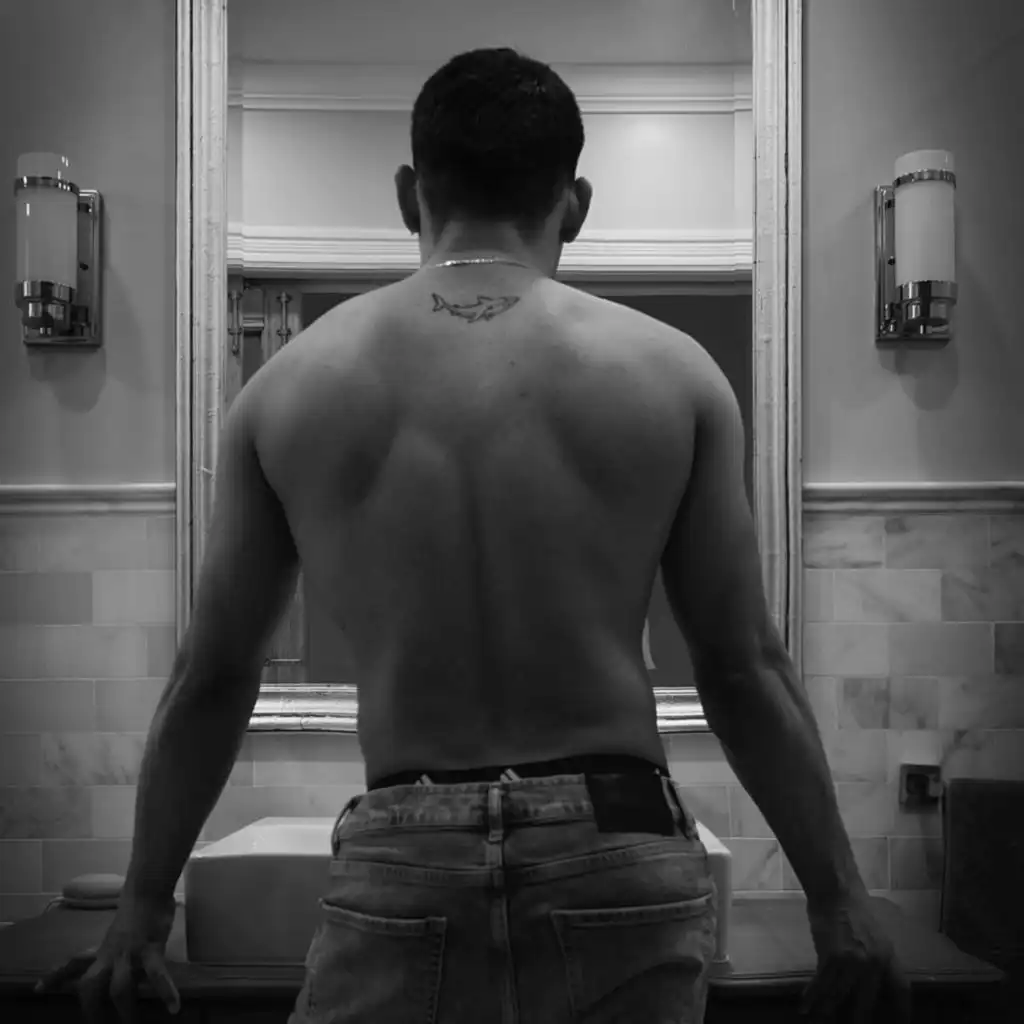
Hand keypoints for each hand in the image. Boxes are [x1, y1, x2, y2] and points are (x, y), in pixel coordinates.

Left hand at [35, 893, 179, 1022]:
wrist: (149, 887)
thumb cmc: (138, 904)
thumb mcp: (120, 928)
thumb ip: (116, 944)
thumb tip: (118, 953)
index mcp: (103, 947)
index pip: (73, 962)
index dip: (56, 976)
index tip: (38, 989)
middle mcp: (110, 953)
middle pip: (90, 984)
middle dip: (91, 1008)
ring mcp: (130, 953)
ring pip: (119, 987)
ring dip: (125, 1010)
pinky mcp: (151, 949)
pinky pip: (157, 975)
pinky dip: (166, 991)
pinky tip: (174, 1006)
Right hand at [802, 892, 912, 1022]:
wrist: (835, 889)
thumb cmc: (854, 907)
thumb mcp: (876, 935)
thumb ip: (875, 959)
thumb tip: (870, 981)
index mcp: (888, 956)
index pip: (900, 992)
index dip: (901, 1012)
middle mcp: (873, 964)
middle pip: (866, 1003)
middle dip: (858, 1020)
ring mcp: (852, 962)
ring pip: (839, 996)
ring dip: (828, 1011)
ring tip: (820, 1020)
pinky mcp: (831, 957)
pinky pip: (822, 984)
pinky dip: (812, 996)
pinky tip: (805, 1006)